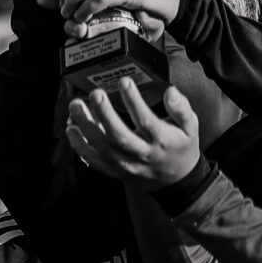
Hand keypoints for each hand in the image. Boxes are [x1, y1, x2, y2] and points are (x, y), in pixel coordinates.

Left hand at [65, 79, 202, 186]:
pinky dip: (79, 146)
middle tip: (95, 94)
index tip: (124, 82)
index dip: (133, 101)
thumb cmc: (180, 148)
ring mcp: (126, 165)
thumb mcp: (190, 127)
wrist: (176, 181)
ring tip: (76, 106)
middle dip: (104, 114)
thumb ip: (181, 108)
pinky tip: (72, 128)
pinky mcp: (115, 171)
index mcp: (161, 141)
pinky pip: (94, 161)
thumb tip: (170, 92)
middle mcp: (142, 154)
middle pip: (119, 136)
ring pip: (102, 148)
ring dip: (86, 127)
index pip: (145, 120)